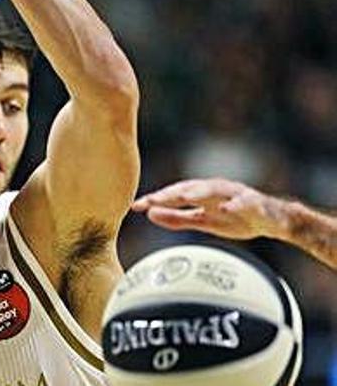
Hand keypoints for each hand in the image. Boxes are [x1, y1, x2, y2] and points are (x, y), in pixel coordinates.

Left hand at [131, 178, 288, 240]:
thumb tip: (149, 214)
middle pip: (190, 189)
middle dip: (170, 194)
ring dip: (199, 192)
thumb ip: (177, 218)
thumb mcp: (203, 221)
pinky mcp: (255, 203)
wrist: (274, 221)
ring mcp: (235, 194)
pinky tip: (227, 209)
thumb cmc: (235, 218)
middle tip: (153, 200)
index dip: (156, 199)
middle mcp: (215, 190)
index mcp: (201, 194)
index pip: (174, 194)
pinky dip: (235, 205)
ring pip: (216, 190)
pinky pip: (245, 203)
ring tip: (183, 197)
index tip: (137, 206)